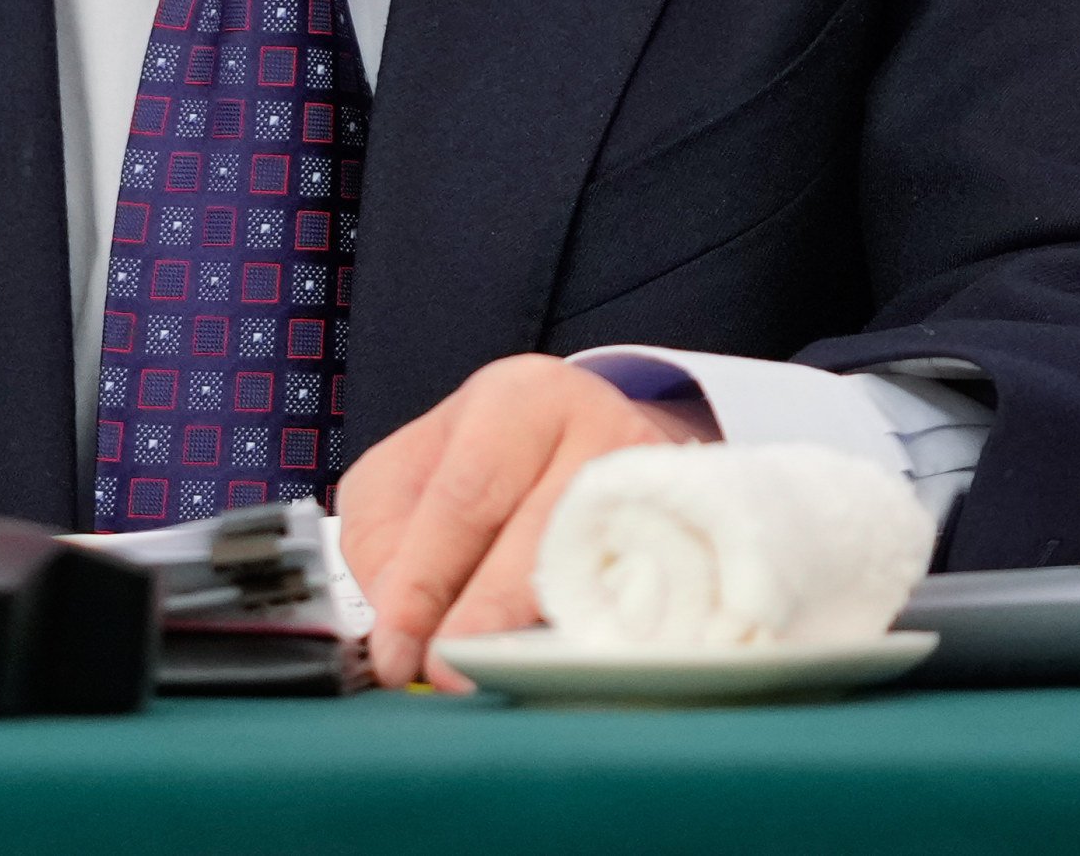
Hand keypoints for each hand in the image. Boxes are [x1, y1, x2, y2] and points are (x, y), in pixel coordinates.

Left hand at [334, 354, 710, 689]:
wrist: (597, 446)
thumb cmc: (487, 466)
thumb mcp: (414, 473)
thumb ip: (386, 539)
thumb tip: (401, 624)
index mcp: (519, 398)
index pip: (466, 496)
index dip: (426, 580)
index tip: (397, 649)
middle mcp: (599, 428)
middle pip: (540, 535)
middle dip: (484, 617)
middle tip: (446, 675)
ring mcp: (658, 486)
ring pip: (599, 572)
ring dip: (542, 639)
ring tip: (499, 680)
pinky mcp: (694, 539)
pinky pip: (648, 604)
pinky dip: (599, 645)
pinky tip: (565, 673)